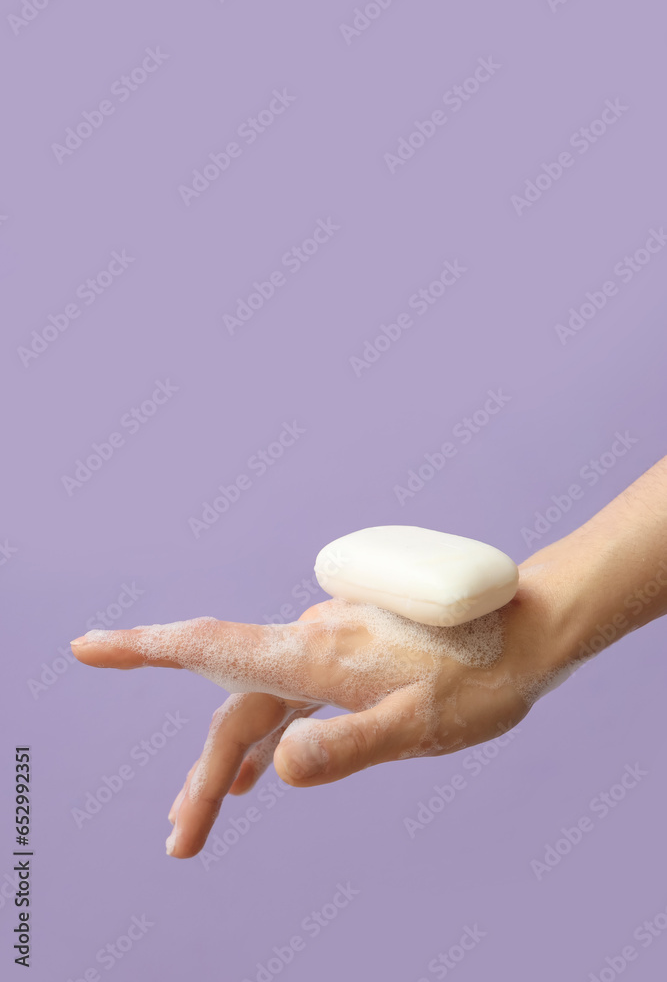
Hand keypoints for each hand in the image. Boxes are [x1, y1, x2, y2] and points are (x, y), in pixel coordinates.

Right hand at [71, 572, 566, 858]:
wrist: (529, 633)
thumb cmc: (481, 680)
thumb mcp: (421, 726)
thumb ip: (349, 745)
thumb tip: (277, 770)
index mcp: (317, 654)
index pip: (213, 647)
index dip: (143, 647)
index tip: (85, 646)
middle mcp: (312, 642)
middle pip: (235, 707)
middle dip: (203, 774)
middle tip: (180, 843)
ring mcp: (329, 647)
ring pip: (261, 703)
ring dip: (229, 760)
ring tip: (202, 818)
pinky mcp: (349, 656)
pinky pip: (290, 697)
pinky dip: (267, 735)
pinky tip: (263, 770)